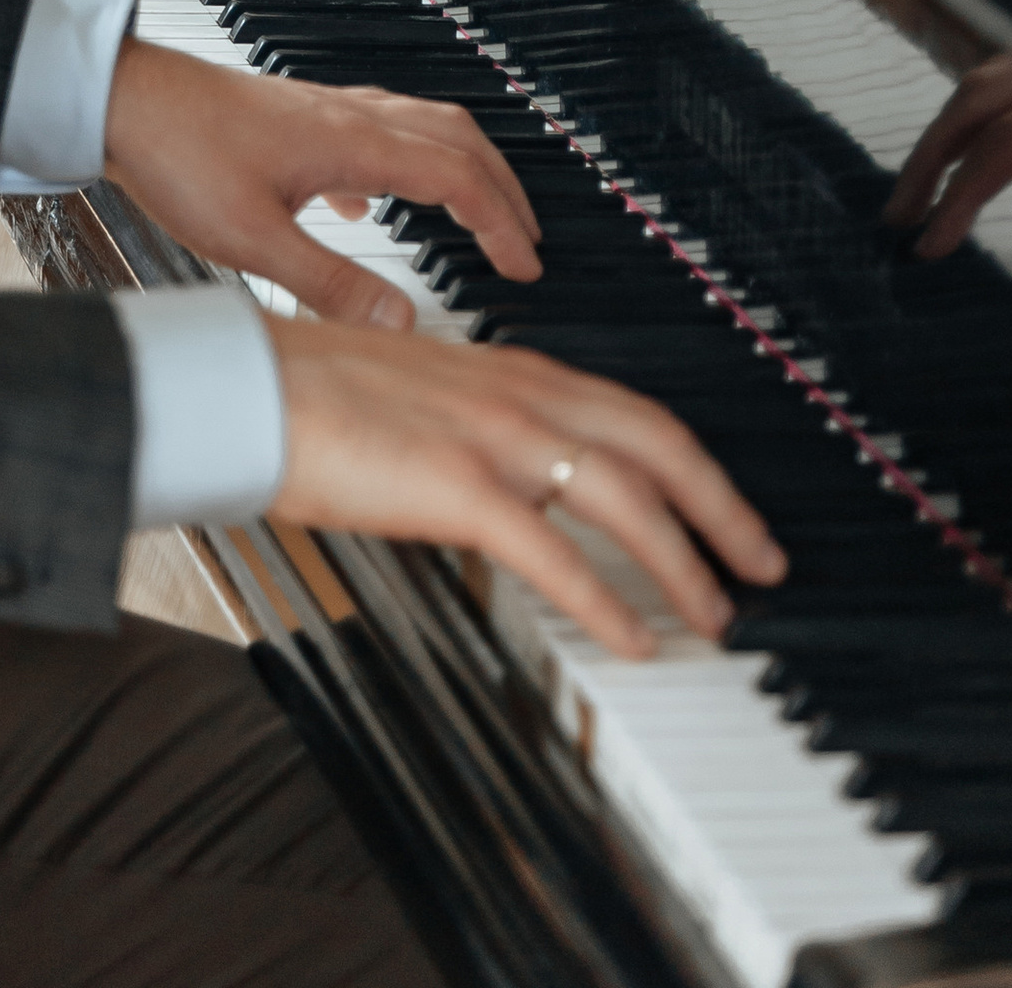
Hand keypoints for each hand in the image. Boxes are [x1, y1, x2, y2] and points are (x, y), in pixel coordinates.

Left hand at [102, 32, 542, 316]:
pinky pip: (374, 129)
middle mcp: (349, 117)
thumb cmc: (178, 154)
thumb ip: (330, 285)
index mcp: (352, 144)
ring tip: (477, 213)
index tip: (526, 266)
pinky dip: (400, 161)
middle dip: (503, 190)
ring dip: (462, 167)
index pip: (458, 179)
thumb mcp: (253, 240)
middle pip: (457, 140)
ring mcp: (323, 110)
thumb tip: (400, 325)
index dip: (502, 224)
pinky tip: (367, 203)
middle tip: (526, 240)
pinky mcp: (296, 116)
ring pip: (421, 126)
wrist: (122, 99)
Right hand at [273, 320, 786, 660]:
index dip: (694, 466)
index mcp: (511, 369)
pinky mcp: (458, 484)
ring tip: (710, 617)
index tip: (726, 509)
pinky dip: (607, 601)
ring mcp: (493, 435)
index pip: (633, 413)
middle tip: (763, 565)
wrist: (248, 385)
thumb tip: (515, 477)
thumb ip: (478, 424)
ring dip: (682, 562)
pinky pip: (557, 552)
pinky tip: (632, 640)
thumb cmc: (312, 391)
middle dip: (723, 509)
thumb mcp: (421, 394)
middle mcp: (518, 392)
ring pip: (626, 495)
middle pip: (658, 445)